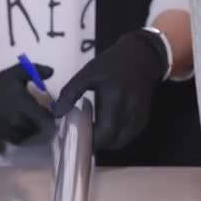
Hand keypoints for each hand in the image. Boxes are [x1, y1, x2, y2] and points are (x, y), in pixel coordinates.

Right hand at [0, 63, 54, 143]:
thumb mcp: (18, 72)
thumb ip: (37, 71)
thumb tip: (52, 72)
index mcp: (24, 104)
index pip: (46, 119)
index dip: (51, 115)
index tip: (49, 109)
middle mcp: (19, 120)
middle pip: (41, 128)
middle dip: (43, 120)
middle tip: (39, 111)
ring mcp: (12, 130)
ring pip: (33, 133)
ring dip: (35, 126)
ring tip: (29, 116)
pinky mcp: (6, 136)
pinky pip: (23, 138)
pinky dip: (25, 132)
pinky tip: (22, 122)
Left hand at [54, 29, 167, 149]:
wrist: (141, 57)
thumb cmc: (111, 65)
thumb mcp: (86, 74)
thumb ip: (70, 94)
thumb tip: (57, 114)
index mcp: (115, 98)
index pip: (104, 132)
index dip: (89, 139)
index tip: (74, 135)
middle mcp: (130, 111)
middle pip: (111, 142)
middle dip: (93, 142)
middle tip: (80, 132)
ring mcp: (139, 118)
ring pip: (119, 143)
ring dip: (103, 141)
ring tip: (91, 127)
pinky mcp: (143, 120)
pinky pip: (126, 137)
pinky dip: (113, 137)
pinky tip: (103, 124)